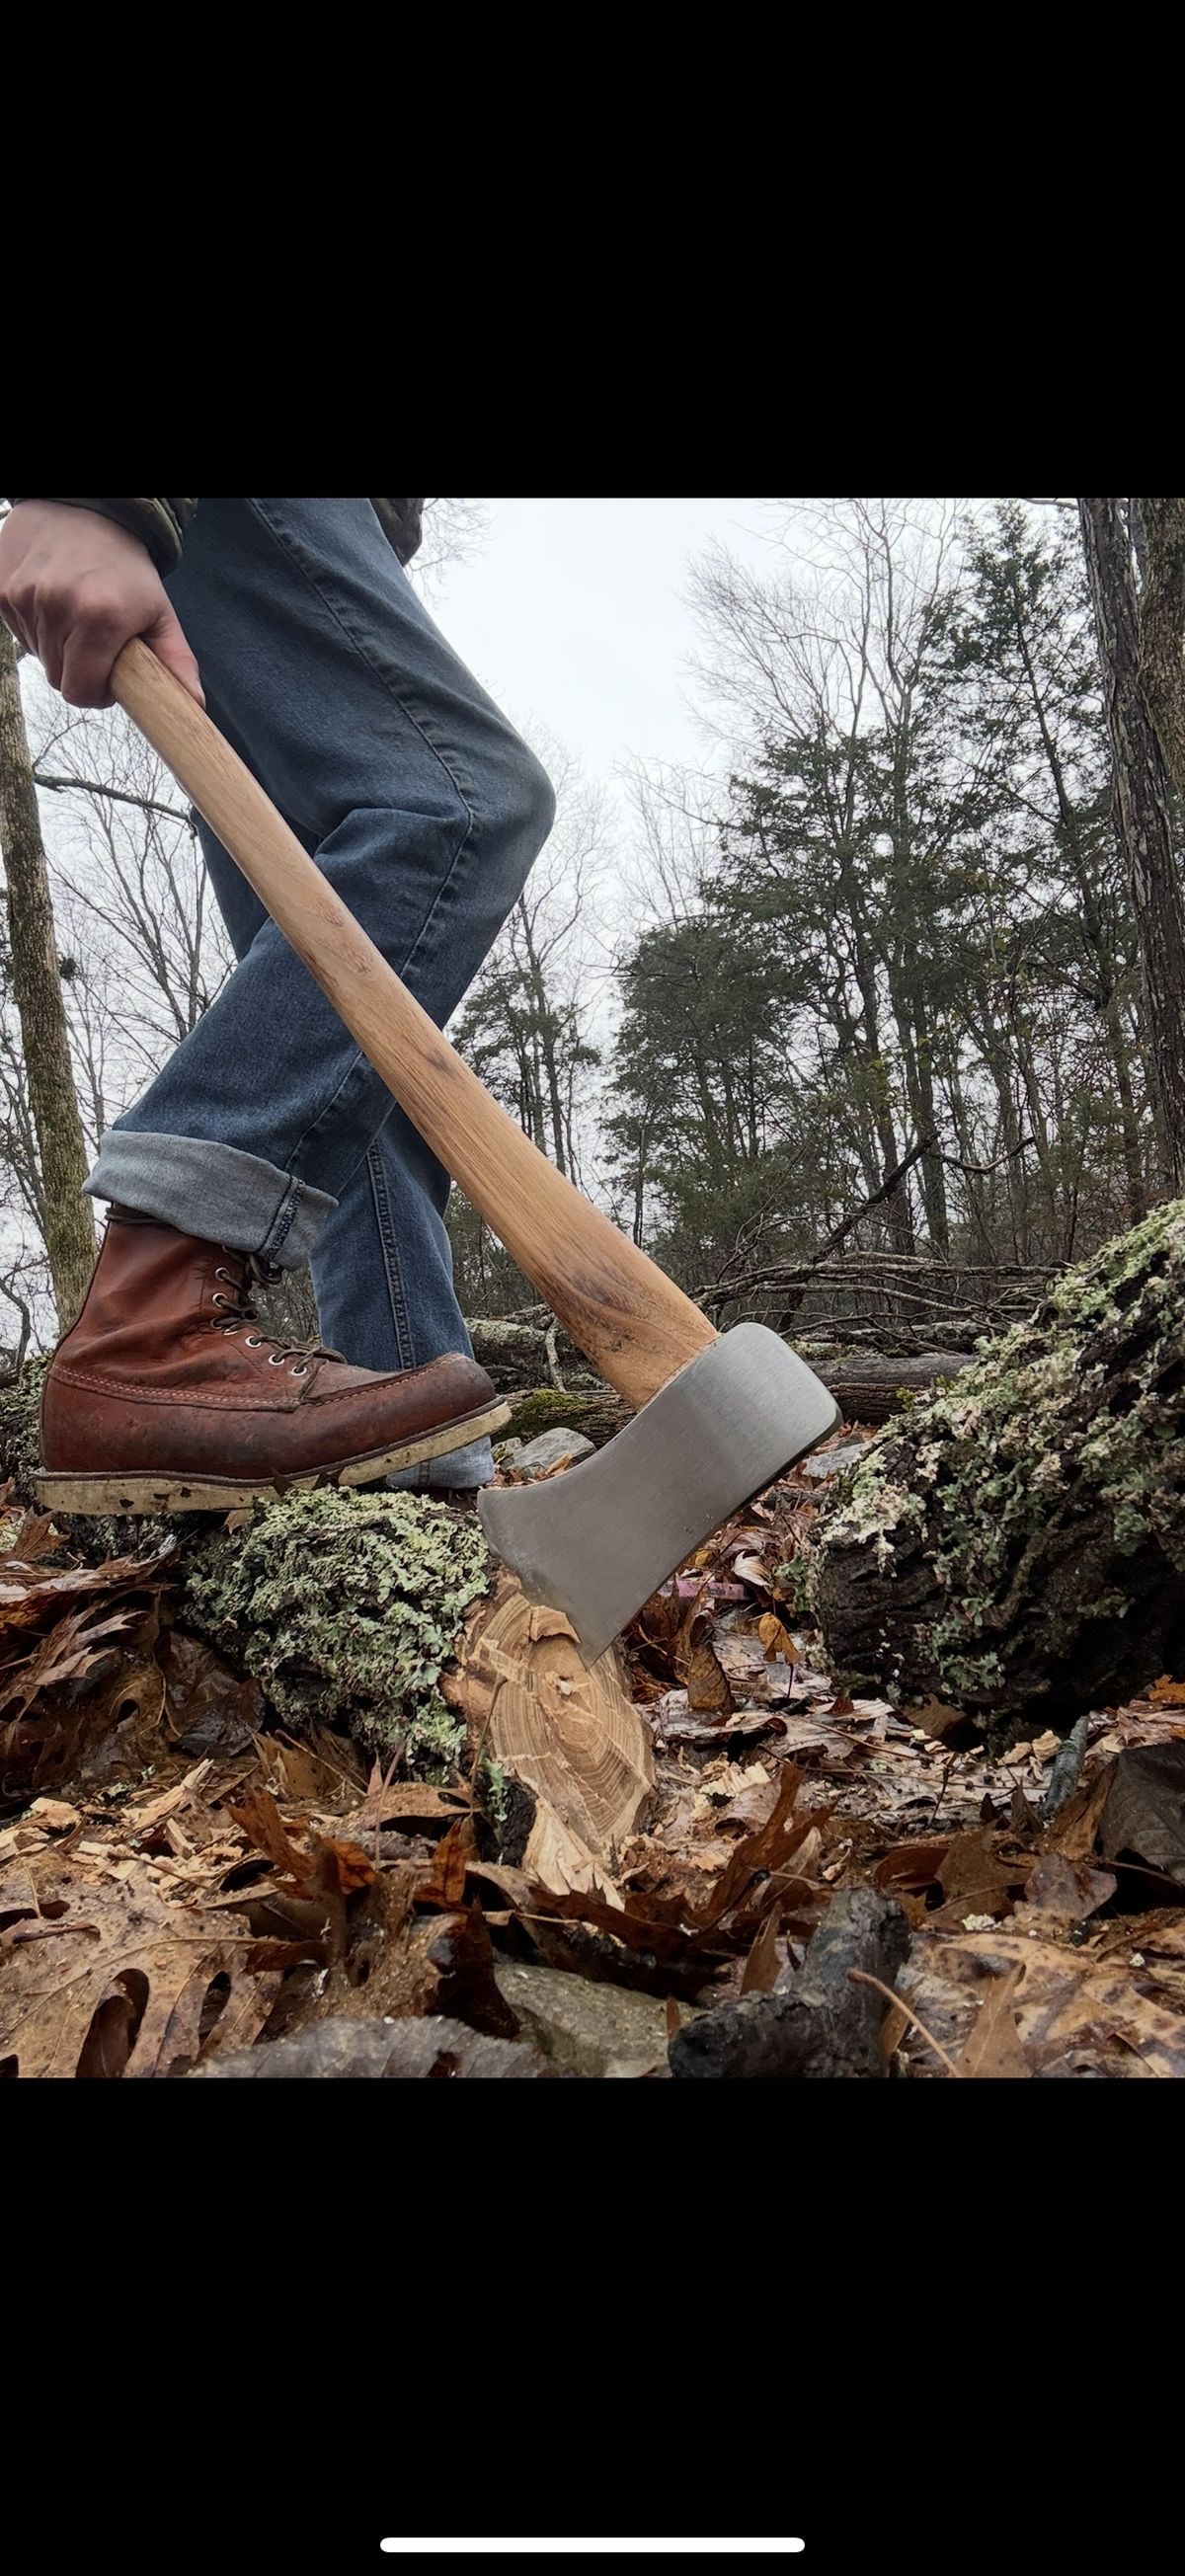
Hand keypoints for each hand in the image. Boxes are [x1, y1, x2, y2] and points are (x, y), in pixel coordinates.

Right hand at [0, 500, 204, 708]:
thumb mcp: (159, 611)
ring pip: (38, 656)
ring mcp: (24, 597)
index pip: (80, 692)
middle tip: (95, 642)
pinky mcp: (3, 590)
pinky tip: (53, 601)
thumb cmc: (125, 566)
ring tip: (75, 615)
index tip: (106, 675)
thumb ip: (176, 662)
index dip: (95, 692)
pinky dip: (36, 627)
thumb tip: (193, 706)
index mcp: (100, 618)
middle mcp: (57, 606)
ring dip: (57, 647)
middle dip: (78, 669)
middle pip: (58, 677)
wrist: (85, 509)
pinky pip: (19, 632)